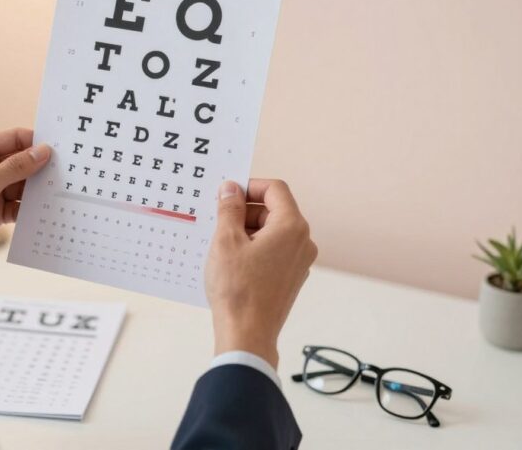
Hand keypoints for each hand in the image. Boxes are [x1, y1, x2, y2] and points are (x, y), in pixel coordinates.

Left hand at [0, 128, 50, 298]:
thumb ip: (15, 168)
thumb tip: (42, 152)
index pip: (14, 138)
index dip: (36, 143)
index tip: (61, 150)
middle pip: (21, 162)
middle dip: (41, 169)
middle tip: (67, 175)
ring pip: (23, 185)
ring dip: (37, 192)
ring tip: (60, 195)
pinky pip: (18, 205)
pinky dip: (30, 209)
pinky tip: (45, 214)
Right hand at [205, 179, 317, 368]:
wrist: (247, 334)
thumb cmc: (237, 289)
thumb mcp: (226, 241)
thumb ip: (229, 209)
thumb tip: (230, 189)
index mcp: (291, 227)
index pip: (275, 189)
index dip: (249, 186)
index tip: (227, 194)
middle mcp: (302, 242)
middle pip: (274, 210)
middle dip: (246, 211)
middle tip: (219, 220)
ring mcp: (299, 262)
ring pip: (273, 232)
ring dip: (248, 230)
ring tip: (222, 245)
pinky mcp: (291, 278)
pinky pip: (274, 251)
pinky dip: (254, 248)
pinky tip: (232, 262)